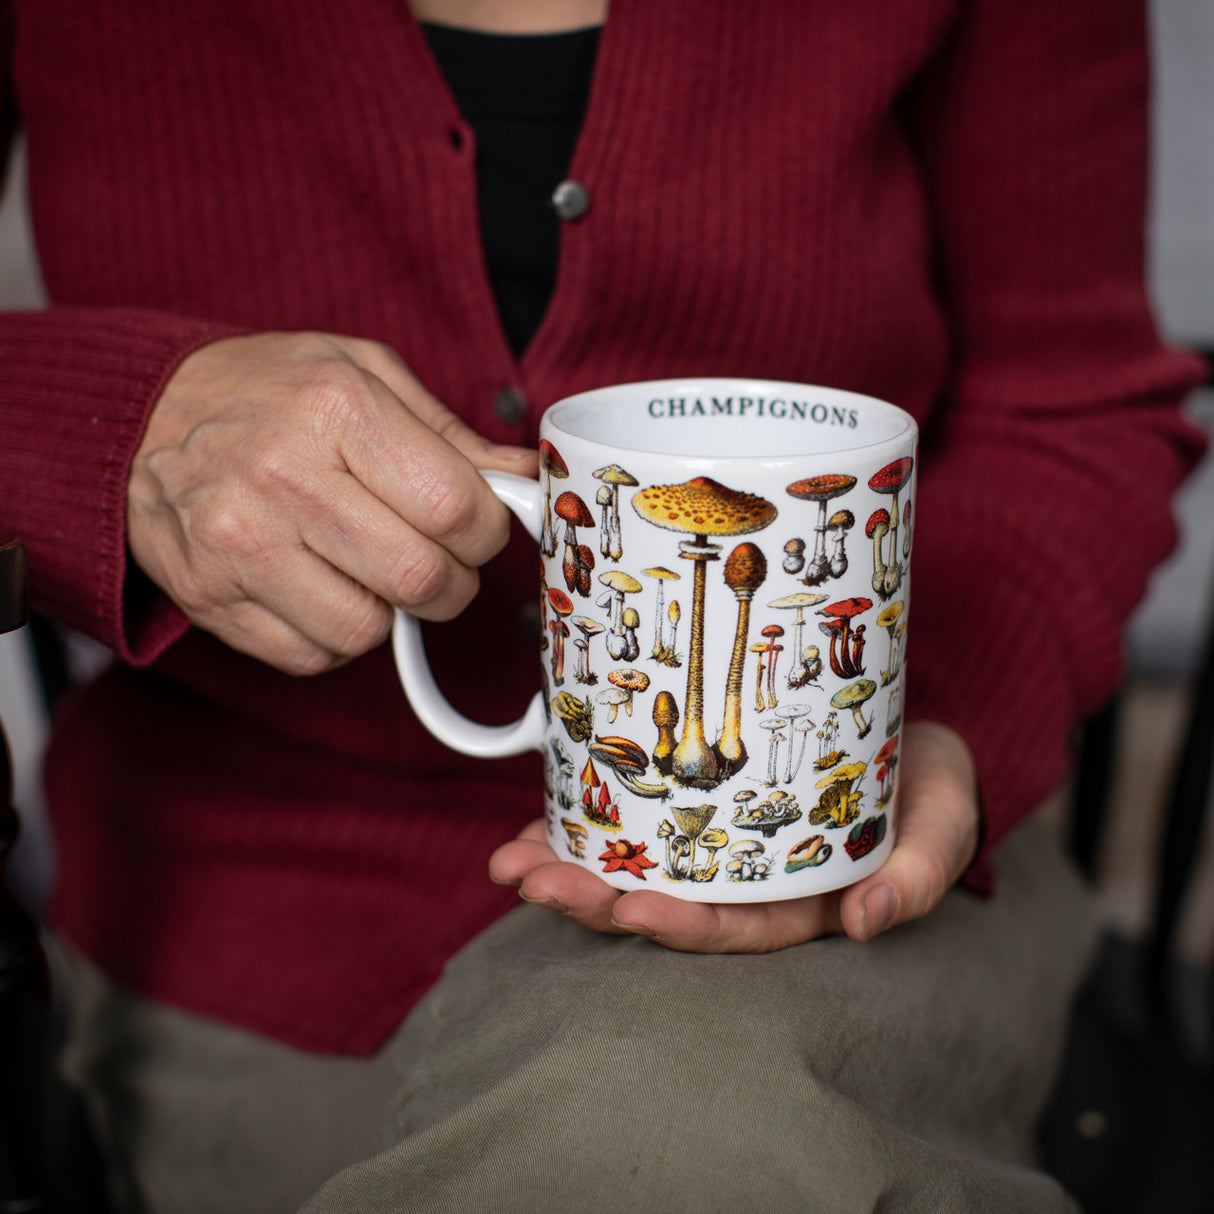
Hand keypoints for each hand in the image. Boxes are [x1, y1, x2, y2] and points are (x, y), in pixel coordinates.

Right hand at [128, 332, 535, 673]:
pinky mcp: (209, 599)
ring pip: (367, 630)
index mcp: (335, 408)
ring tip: (370, 569)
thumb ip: (449, 434)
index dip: (487, 532)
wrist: (139, 416)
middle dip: (452, 584)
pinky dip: (335, 635)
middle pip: (419, 578)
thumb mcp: (361, 373)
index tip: (475, 528)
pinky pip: (312, 656)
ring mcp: (237, 545)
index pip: (455, 508)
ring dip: (390, 614)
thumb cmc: (267, 391)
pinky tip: (323, 587)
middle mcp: (282, 478)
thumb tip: (524, 479)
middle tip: (438, 561)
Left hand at [489, 721, 981, 950]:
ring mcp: (720, 842)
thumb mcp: (942, 818)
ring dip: (572, 865)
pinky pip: (638, 819)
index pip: (736, 926)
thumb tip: (867, 922)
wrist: (907, 730)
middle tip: (532, 879)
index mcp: (802, 900)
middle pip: (666, 902)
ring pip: (639, 866)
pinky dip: (587, 821)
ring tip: (509, 861)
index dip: (681, 925)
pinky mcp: (700, 800)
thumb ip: (921, 869)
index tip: (630, 911)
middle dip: (596, 898)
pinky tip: (540, 819)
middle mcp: (750, 881)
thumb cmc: (926, 780)